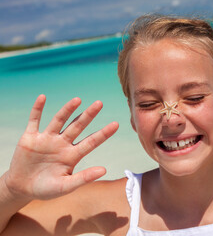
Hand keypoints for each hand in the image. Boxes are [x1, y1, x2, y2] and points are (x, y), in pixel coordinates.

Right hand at [4, 95, 118, 199]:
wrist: (22, 188)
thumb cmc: (46, 189)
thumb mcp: (65, 186)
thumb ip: (83, 178)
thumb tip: (104, 170)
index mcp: (72, 155)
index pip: (92, 142)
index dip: (104, 133)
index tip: (116, 124)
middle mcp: (62, 144)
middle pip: (78, 126)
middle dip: (88, 115)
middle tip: (99, 103)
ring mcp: (47, 139)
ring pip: (59, 120)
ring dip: (67, 109)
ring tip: (78, 99)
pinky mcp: (30, 137)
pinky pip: (34, 120)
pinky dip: (37, 109)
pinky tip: (43, 97)